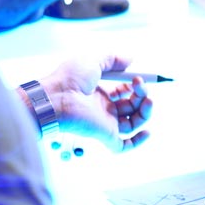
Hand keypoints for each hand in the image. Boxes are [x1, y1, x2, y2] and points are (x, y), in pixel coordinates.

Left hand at [37, 55, 152, 151]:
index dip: (134, 86)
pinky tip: (147, 132)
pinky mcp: (105, 135)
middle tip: (139, 84)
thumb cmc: (69, 79)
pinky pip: (124, 145)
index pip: (124, 92)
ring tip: (148, 100)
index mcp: (100, 93)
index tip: (138, 77)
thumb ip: (112, 59)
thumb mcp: (93, 61)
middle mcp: (104, 109)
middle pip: (131, 106)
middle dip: (141, 95)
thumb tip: (131, 59)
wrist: (56, 97)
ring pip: (133, 123)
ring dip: (145, 111)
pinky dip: (137, 142)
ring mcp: (106, 123)